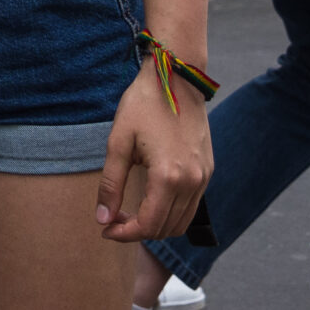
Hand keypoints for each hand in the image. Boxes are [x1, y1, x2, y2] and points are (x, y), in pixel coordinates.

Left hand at [97, 66, 212, 242]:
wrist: (177, 76)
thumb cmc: (144, 104)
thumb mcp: (118, 142)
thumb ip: (110, 184)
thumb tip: (102, 219)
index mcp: (168, 176)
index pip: (148, 225)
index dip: (124, 233)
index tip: (106, 228)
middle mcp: (192, 182)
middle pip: (164, 229)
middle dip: (136, 230)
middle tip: (113, 217)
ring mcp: (203, 177)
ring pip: (180, 223)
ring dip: (155, 224)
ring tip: (130, 211)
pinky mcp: (207, 170)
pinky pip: (191, 206)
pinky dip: (171, 212)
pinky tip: (150, 198)